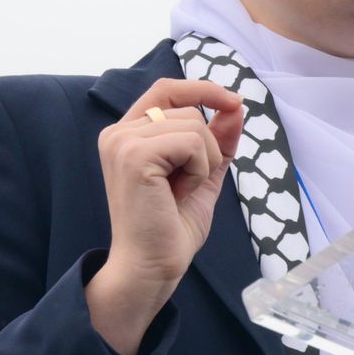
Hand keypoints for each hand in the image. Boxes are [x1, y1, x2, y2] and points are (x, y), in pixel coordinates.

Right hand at [87, 79, 243, 354]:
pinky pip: (193, 142)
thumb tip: (235, 107)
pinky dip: (199, 169)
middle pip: (189, 110)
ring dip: (204, 162)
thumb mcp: (203, 174)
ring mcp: (122, 141)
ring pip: (195, 125)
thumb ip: (217, 140)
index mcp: (128, 134)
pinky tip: (179, 193)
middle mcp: (118, 132)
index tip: (233, 101)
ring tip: (180, 191)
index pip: (166, 90)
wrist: (153, 265)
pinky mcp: (134, 155)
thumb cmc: (171, 226)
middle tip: (187, 185)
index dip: (202, 89)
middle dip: (208, 147)